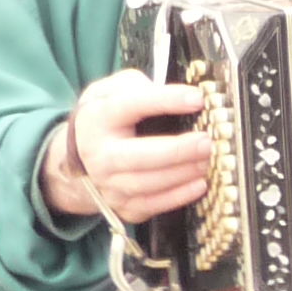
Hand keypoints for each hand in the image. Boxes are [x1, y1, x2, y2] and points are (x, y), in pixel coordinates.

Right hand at [43, 69, 213, 226]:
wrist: (83, 154)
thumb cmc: (108, 116)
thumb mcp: (113, 89)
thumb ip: (141, 85)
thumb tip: (179, 95)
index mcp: (99, 118)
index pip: (133, 105)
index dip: (167, 100)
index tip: (198, 99)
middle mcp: (100, 154)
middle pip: (141, 156)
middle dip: (178, 150)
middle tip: (206, 141)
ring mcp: (108, 183)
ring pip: (148, 184)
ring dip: (183, 173)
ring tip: (208, 159)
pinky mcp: (121, 205)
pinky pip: (151, 205)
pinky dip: (178, 196)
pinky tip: (200, 184)